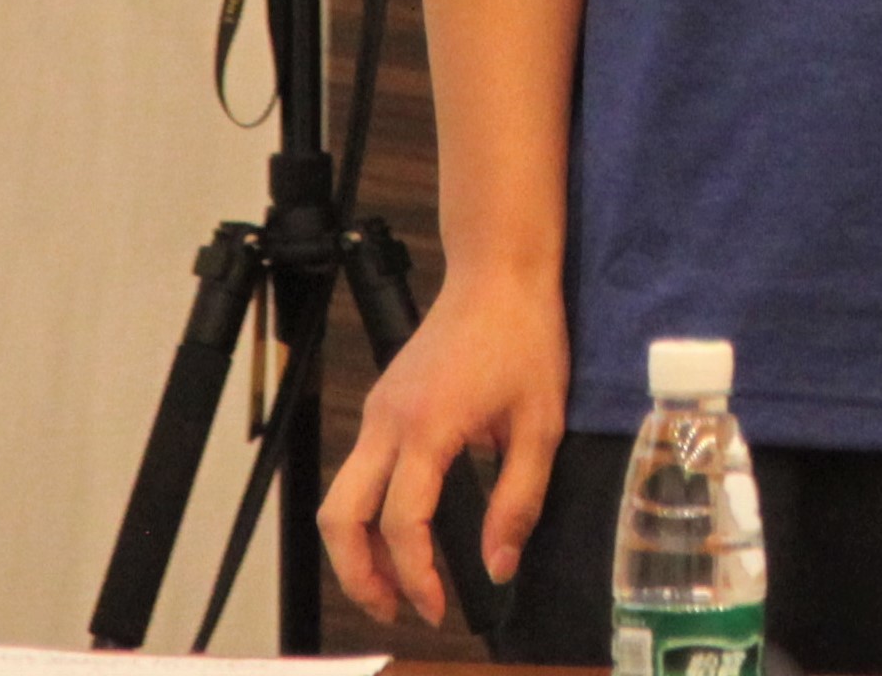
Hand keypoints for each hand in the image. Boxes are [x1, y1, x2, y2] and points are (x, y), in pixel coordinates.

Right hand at [319, 264, 569, 626]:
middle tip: (396, 608)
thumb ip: (518, 500)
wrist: (498, 272)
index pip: (402, 522)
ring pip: (342, 497)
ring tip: (398, 583)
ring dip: (359, 547)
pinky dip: (369, 513)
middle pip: (340, 517)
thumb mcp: (541, 424)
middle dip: (357, 574)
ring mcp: (378, 410)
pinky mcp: (382, 404)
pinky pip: (359, 471)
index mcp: (427, 427)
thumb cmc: (525, 337)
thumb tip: (498, 565)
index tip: (439, 606)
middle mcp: (387, 421)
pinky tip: (406, 531)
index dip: (415, 575)